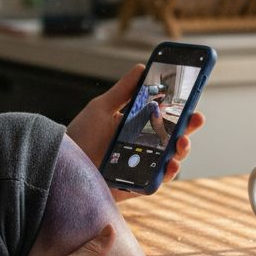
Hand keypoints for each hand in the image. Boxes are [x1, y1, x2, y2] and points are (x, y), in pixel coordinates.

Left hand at [66, 65, 205, 201]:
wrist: (59, 163)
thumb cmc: (79, 136)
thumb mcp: (101, 108)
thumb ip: (123, 91)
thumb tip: (141, 68)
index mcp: (137, 129)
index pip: (166, 121)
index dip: (182, 113)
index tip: (194, 104)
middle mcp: (142, 149)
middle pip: (173, 141)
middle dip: (188, 131)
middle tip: (195, 120)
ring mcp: (139, 168)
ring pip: (169, 162)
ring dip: (181, 152)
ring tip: (182, 143)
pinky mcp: (133, 187)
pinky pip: (154, 183)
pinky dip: (165, 175)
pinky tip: (169, 165)